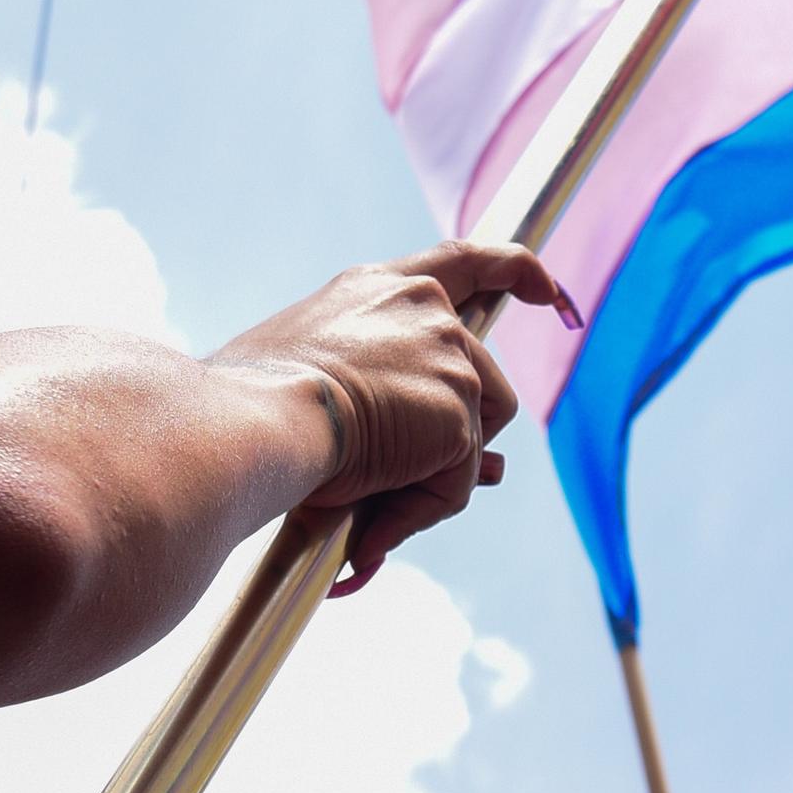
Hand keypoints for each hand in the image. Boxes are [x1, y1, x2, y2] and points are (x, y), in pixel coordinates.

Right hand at [212, 241, 564, 592]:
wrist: (249, 420)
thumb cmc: (246, 404)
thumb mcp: (301, 372)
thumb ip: (364, 390)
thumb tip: (410, 444)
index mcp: (377, 289)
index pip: (461, 263)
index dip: (512, 271)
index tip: (546, 291)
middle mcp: (424, 311)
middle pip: (480, 377)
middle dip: (460, 432)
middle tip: (403, 477)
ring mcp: (448, 360)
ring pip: (474, 436)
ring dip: (432, 475)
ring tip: (368, 502)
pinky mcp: (458, 416)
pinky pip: (455, 483)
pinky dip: (418, 512)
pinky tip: (370, 529)